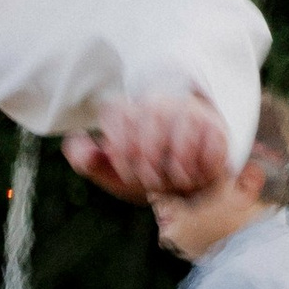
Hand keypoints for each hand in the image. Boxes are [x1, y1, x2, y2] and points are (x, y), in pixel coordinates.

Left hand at [63, 96, 230, 203]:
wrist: (192, 184)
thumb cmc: (149, 178)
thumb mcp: (116, 176)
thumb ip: (90, 162)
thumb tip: (73, 139)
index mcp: (128, 113)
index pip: (117, 112)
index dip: (121, 147)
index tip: (127, 174)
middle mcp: (157, 105)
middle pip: (150, 117)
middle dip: (148, 159)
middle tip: (152, 182)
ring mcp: (188, 111)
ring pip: (181, 127)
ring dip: (177, 164)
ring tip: (177, 182)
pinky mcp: (216, 126)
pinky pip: (210, 139)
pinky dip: (202, 164)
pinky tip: (197, 176)